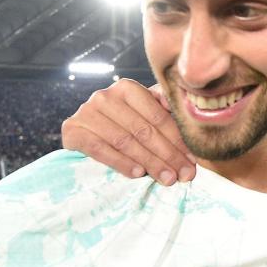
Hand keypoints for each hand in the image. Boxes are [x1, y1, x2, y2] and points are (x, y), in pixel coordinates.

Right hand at [61, 78, 196, 184]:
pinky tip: (137, 174)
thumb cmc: (124, 125)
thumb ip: (166, 112)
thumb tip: (193, 120)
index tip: (194, 159)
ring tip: (167, 178)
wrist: (86, 132)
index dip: (178, 139)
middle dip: (168, 155)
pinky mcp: (72, 130)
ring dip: (149, 162)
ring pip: (124, 141)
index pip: (158, 116)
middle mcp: (105, 96)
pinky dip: (120, 162)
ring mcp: (86, 112)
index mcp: (127, 88)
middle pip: (143, 130)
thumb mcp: (145, 114)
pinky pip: (99, 149)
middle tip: (185, 174)